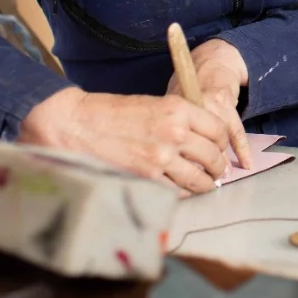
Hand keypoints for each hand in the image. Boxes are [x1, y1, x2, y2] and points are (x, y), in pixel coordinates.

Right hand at [18, 87, 231, 194]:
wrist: (74, 125)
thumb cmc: (110, 113)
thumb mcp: (152, 104)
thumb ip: (179, 119)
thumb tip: (201, 138)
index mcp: (178, 109)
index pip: (219, 129)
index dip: (223, 142)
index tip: (219, 147)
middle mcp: (175, 133)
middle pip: (214, 156)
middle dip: (218, 166)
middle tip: (217, 170)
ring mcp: (161, 158)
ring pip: (200, 179)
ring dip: (206, 184)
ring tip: (206, 184)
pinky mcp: (146, 178)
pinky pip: (177, 191)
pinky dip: (183, 192)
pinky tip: (181, 189)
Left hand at [169, 38, 253, 170]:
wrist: (212, 61)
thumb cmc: (189, 86)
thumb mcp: (172, 104)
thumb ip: (171, 128)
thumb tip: (170, 160)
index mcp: (173, 111)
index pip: (175, 143)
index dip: (179, 163)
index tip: (181, 180)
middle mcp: (189, 108)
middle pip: (196, 144)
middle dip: (201, 166)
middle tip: (204, 182)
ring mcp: (208, 105)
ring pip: (216, 140)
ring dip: (221, 160)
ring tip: (222, 176)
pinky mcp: (226, 103)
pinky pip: (236, 131)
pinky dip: (242, 149)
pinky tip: (246, 164)